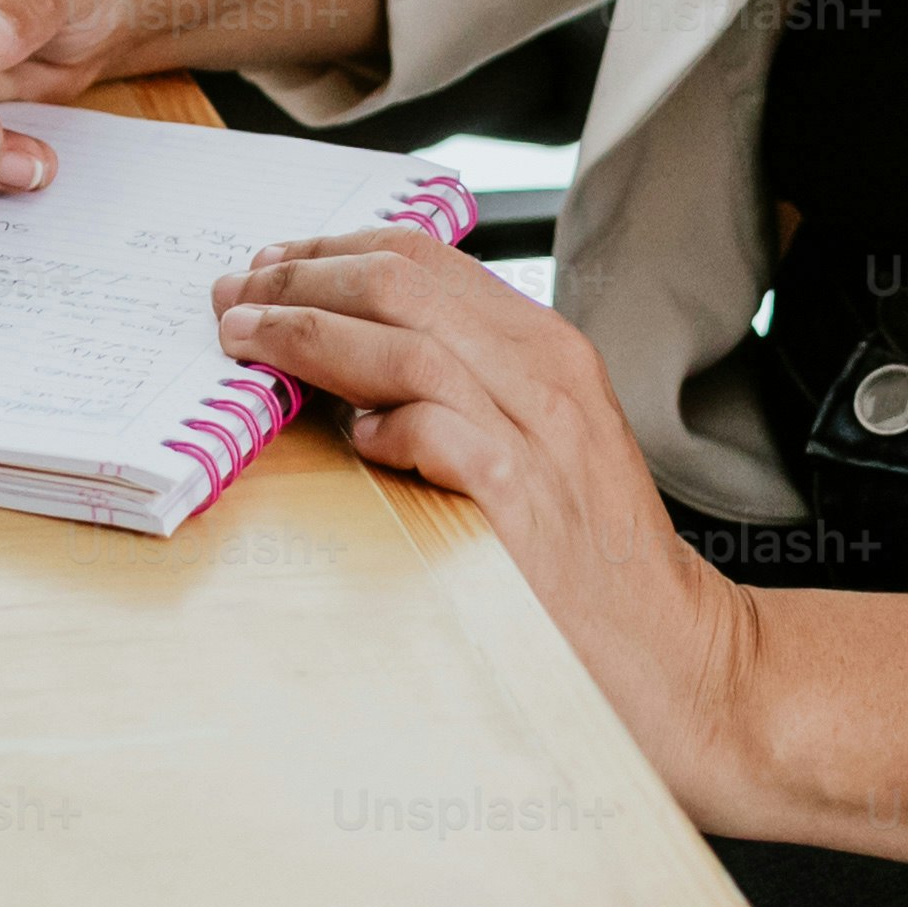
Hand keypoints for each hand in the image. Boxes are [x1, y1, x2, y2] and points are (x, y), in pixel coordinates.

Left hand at [217, 226, 765, 819]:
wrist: (676, 653)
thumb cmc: (591, 563)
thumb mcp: (535, 445)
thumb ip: (459, 391)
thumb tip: (342, 371)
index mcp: (546, 347)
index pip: (423, 259)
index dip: (330, 252)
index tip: (265, 268)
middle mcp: (546, 373)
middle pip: (402, 282)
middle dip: (300, 279)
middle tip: (232, 297)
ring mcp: (540, 433)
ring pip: (406, 342)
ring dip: (309, 334)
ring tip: (246, 343)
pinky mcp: (524, 499)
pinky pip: (437, 429)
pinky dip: (383, 422)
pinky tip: (348, 437)